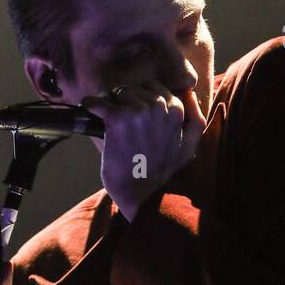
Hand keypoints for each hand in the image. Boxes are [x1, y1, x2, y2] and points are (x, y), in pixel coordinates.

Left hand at [81, 80, 205, 221]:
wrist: (143, 196)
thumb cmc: (163, 175)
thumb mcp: (189, 148)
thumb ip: (195, 120)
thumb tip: (189, 94)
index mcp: (176, 111)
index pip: (157, 88)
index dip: (144, 99)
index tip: (135, 113)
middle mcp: (160, 106)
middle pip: (137, 88)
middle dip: (128, 100)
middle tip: (123, 120)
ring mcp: (139, 111)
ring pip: (119, 92)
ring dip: (113, 103)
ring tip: (110, 120)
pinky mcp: (118, 119)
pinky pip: (98, 102)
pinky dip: (91, 103)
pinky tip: (89, 107)